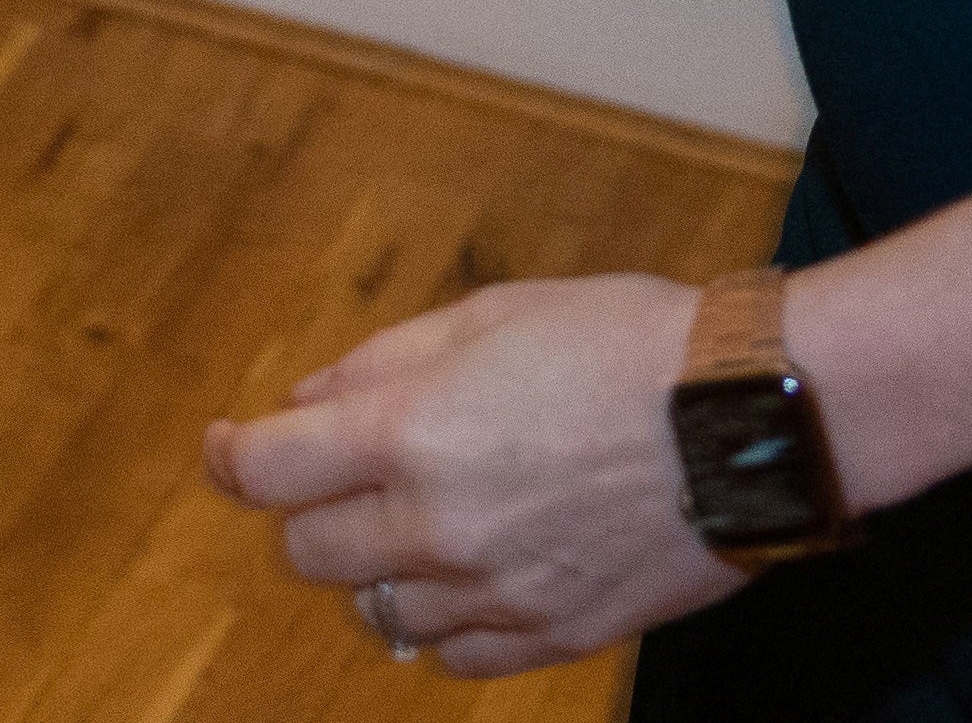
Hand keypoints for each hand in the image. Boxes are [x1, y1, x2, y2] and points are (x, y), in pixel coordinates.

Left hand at [204, 274, 741, 679]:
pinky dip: (448, 623)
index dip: (229, 458)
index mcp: (413, 432)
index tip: (224, 448)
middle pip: (310, 552)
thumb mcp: (490, 315)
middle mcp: (440, 524)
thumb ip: (382, 362)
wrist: (747, 419)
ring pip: (379, 613)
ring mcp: (498, 592)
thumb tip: (305, 403)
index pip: (268, 473)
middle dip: (311, 511)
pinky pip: (458, 657)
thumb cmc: (624, 343)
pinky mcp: (556, 637)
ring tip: (426, 522)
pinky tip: (475, 576)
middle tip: (349, 477)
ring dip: (380, 569)